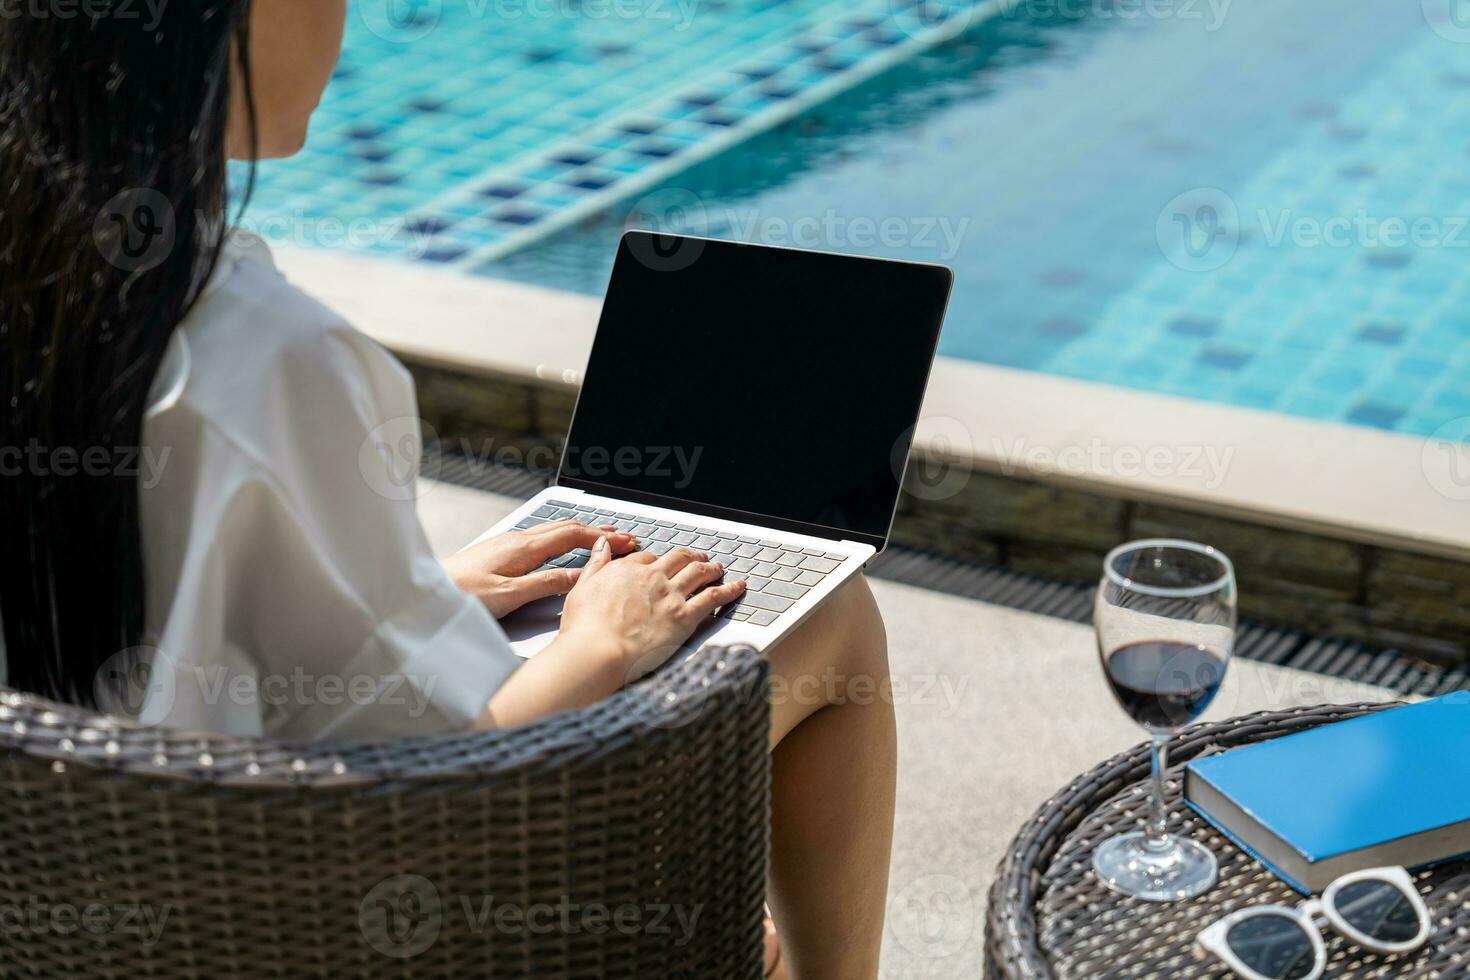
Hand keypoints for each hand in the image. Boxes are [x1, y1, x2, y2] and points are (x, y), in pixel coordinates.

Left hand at [443, 520, 637, 618]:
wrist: (427, 592)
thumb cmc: (462, 595)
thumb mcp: (510, 595)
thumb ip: (546, 583)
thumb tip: (580, 574)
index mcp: (524, 548)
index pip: (572, 535)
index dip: (602, 538)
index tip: (626, 541)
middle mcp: (517, 540)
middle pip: (565, 527)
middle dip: (597, 531)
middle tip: (623, 536)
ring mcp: (508, 543)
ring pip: (553, 531)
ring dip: (581, 532)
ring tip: (602, 536)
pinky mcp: (500, 551)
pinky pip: (541, 538)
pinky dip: (563, 538)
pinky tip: (564, 545)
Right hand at [557, 540, 746, 683]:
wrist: (599, 650)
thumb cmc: (585, 628)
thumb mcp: (582, 588)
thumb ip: (596, 564)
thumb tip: (602, 546)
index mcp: (627, 570)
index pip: (648, 558)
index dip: (657, 561)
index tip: (661, 565)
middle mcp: (652, 578)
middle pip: (677, 559)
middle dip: (690, 557)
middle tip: (698, 558)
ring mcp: (671, 595)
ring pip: (698, 572)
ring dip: (710, 567)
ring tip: (717, 567)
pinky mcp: (685, 616)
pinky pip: (713, 597)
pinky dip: (728, 589)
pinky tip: (738, 586)